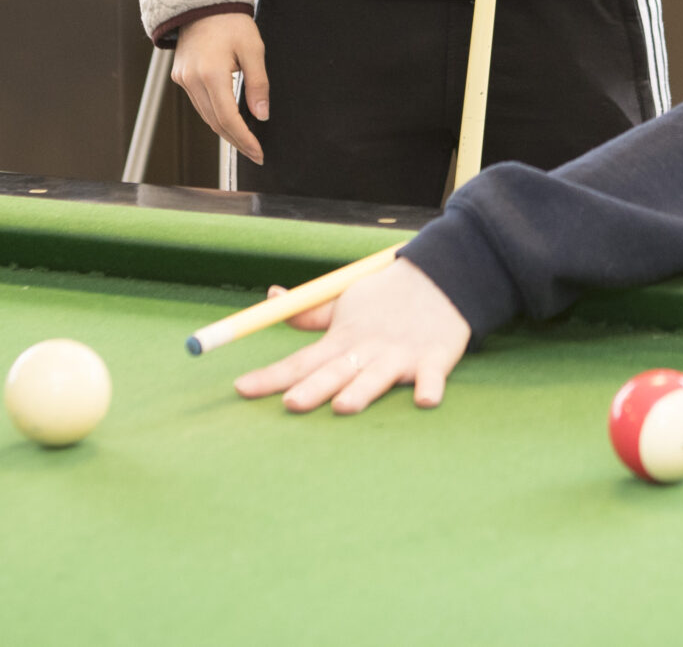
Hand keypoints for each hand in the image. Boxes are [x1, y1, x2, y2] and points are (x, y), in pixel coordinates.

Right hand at [171, 13, 267, 162]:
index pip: (228, 118)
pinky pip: (199, 104)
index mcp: (211, 73)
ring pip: (205, 116)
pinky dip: (214, 115)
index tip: (258, 153)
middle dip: (236, 140)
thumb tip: (262, 116)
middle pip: (215, 122)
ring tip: (245, 141)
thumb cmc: (231, 22)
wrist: (203, 3)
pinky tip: (228, 120)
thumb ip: (258, 84)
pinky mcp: (180, 77)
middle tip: (255, 153)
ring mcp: (183, 79)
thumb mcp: (254, 50)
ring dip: (225, 130)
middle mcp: (193, 80)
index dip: (244, 139)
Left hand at [234, 260, 472, 413]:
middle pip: (334, 371)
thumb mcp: (344, 303)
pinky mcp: (434, 356)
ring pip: (377, 375)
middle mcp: (367, 348)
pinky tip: (424, 398)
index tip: (241, 388)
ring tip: (344, 406)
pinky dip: (429, 385)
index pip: (300, 361)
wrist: (441, 277)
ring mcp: (400, 353)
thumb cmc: (386, 297)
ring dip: (362, 389)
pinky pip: (431, 374)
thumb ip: (309, 313)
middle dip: (313, 388)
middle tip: (291, 403)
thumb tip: (272, 297)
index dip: (270, 376)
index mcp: (343, 338)